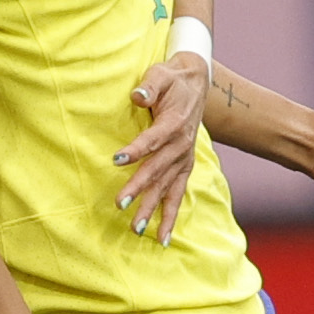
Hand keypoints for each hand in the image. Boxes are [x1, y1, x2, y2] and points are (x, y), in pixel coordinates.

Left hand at [113, 55, 205, 244]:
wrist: (197, 84)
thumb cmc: (172, 79)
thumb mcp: (161, 75)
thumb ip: (150, 85)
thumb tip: (137, 94)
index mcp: (173, 124)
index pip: (152, 140)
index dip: (135, 150)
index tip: (115, 159)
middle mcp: (181, 146)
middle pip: (157, 170)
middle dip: (139, 188)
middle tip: (119, 204)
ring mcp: (184, 160)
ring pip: (167, 188)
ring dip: (153, 209)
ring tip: (138, 230)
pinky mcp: (184, 167)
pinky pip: (177, 195)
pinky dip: (171, 216)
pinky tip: (162, 238)